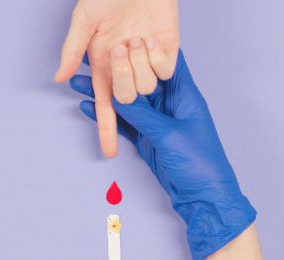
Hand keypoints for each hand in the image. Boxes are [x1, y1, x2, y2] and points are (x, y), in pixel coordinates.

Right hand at [55, 0, 179, 157]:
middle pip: (129, 98)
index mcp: (105, 65)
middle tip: (119, 49)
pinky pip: (166, 71)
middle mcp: (127, 68)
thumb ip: (72, 50)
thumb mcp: (84, 21)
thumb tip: (59, 78)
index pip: (107, 105)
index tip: (107, 151)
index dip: (108, 128)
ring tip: (134, 38)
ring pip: (147, 86)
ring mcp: (149, 61)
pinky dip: (158, 58)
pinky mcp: (170, 53)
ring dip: (139, 63)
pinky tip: (151, 39)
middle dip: (123, 78)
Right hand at [69, 50, 255, 259]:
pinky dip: (107, 116)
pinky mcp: (149, 138)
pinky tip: (88, 107)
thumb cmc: (201, 164)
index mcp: (184, 95)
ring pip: (127, 101)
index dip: (143, 50)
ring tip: (78, 82)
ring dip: (104, 93)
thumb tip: (118, 95)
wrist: (205, 198)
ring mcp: (158, 121)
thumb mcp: (169, 135)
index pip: (163, 64)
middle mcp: (170, 104)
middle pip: (139, 79)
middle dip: (115, 69)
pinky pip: (125, 123)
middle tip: (88, 57)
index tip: (120, 38)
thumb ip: (143, 115)